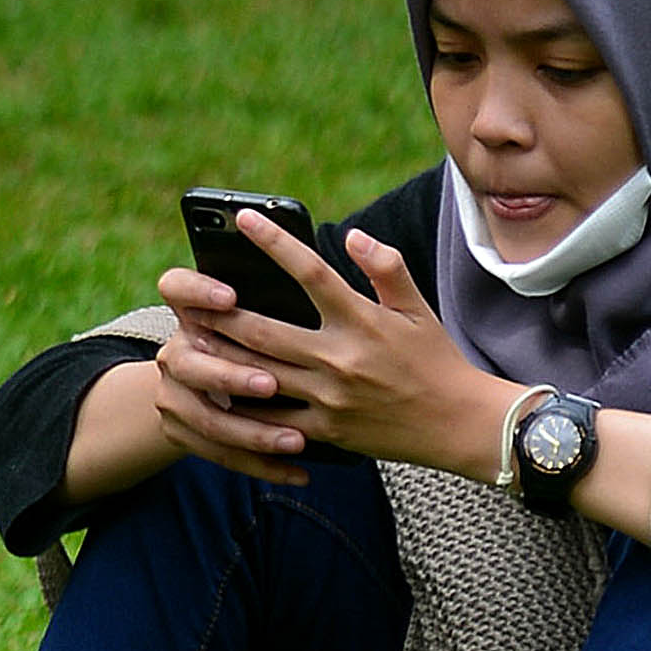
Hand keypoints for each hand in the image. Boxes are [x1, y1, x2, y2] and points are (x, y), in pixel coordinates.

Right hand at [140, 227, 322, 489]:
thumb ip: (303, 273)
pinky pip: (221, 452)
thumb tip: (355, 238)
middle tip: (274, 383)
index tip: (231, 296)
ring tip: (295, 437)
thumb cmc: (237, 327)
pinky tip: (300, 473)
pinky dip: (263, 465)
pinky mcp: (183, 429)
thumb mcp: (274, 300)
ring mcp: (177, 390)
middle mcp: (181, 346)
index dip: (198, 292)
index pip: (178, 287)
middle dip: (235, 373)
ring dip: (253, 428)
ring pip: (212, 416)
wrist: (180, 382)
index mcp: (199, 308)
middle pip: (199, 359)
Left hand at [186, 212, 511, 478]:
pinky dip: (242, 405)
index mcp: (363, 322)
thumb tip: (353, 235)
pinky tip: (216, 391)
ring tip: (191, 338)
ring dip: (221, 356)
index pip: (311, 273)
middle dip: (222, 313)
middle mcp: (341, 359)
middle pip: (265, 330)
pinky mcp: (326, 430)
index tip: (245, 220)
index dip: (275, 243)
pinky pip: (273, 419)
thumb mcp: (418, 309)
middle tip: (190, 296)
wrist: (460, 425)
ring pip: (259, 374)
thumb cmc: (437, 361)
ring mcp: (330, 398)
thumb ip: (386, 268)